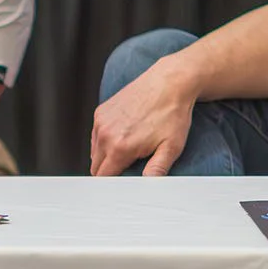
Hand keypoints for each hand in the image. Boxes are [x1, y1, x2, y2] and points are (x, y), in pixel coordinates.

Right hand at [90, 59, 196, 176]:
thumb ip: (157, 170)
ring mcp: (101, 121)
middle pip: (96, 167)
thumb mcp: (171, 147)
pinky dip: (105, 140)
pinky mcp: (101, 111)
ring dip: (106, 156)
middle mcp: (106, 134)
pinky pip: (95, 136)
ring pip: (94, 152)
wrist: (169, 82)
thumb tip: (148, 185)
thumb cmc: (172, 113)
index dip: (112, 185)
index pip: (103, 178)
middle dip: (110, 171)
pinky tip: (123, 135)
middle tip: (129, 167)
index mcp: (120, 147)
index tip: (123, 183)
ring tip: (129, 149)